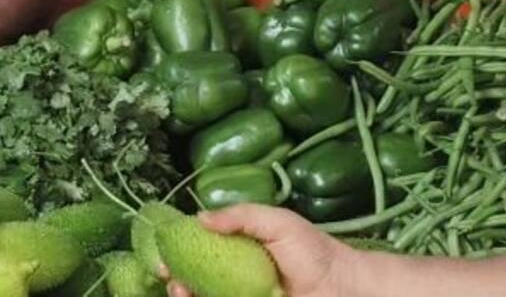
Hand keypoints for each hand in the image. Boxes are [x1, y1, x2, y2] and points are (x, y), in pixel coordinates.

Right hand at [169, 207, 360, 296]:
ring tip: (178, 289)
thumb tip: (200, 217)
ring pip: (203, 296)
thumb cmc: (312, 251)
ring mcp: (241, 296)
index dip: (180, 248)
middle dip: (175, 276)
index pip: (202, 247)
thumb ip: (241, 216)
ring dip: (183, 293)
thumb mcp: (277, 221)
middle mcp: (236, 274)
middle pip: (195, 276)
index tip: (164, 251)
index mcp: (240, 249)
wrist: (341, 287)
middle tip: (167, 274)